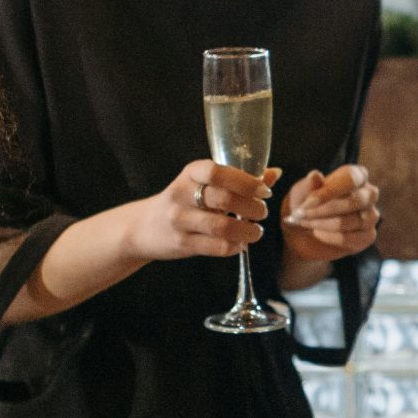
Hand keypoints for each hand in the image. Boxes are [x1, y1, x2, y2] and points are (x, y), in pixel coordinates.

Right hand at [122, 159, 270, 261]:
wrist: (143, 227)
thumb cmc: (183, 202)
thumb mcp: (203, 185)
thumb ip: (237, 179)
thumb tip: (275, 173)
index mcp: (190, 173)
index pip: (217, 171)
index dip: (245, 180)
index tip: (264, 191)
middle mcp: (182, 194)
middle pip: (224, 199)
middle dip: (251, 207)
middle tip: (261, 212)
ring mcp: (179, 220)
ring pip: (221, 226)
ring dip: (247, 230)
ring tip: (256, 231)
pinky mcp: (181, 243)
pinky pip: (215, 246)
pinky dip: (234, 247)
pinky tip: (239, 244)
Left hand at [281, 164, 380, 264]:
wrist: (302, 233)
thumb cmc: (306, 205)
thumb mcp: (301, 193)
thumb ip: (308, 185)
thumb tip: (315, 176)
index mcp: (356, 176)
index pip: (352, 179)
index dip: (331, 191)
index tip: (309, 202)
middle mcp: (368, 194)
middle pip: (356, 201)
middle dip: (325, 210)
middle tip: (302, 214)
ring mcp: (371, 216)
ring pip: (353, 221)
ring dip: (324, 224)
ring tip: (307, 223)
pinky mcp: (368, 235)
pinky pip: (353, 238)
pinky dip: (331, 237)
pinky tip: (319, 234)